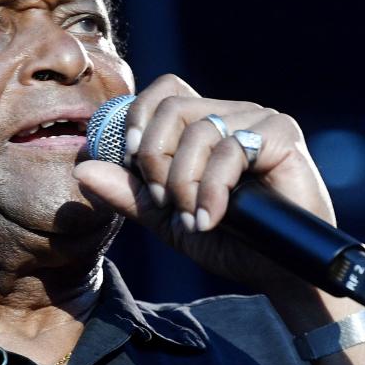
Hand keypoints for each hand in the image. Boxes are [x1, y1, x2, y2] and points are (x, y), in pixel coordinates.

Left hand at [74, 74, 348, 319]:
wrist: (281, 273)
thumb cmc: (231, 243)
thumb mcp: (168, 220)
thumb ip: (129, 194)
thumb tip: (82, 169)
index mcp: (207, 124)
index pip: (163, 92)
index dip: (139, 120)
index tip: (133, 163)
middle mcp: (233, 113)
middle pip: (171, 108)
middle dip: (156, 160)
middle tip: (166, 203)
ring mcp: (260, 120)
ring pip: (198, 130)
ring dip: (184, 182)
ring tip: (193, 220)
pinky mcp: (282, 134)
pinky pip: (230, 149)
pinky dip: (212, 189)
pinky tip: (212, 219)